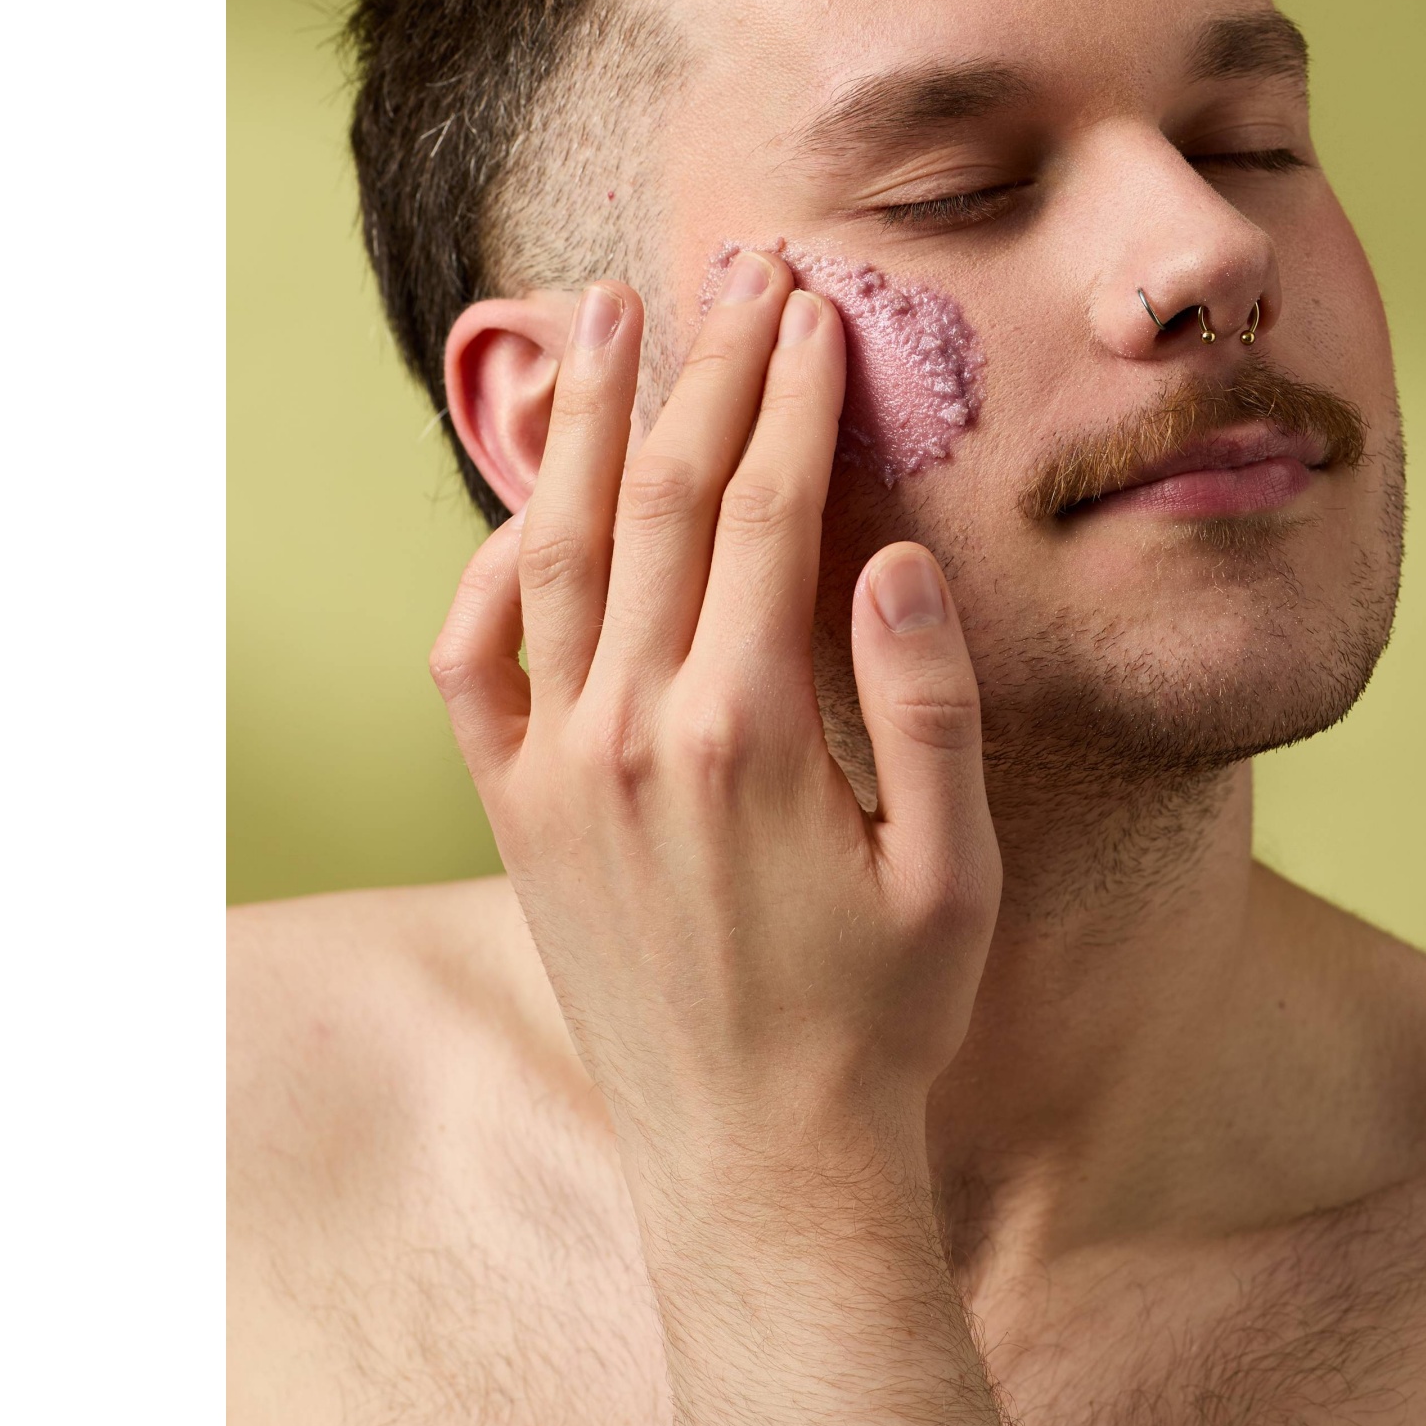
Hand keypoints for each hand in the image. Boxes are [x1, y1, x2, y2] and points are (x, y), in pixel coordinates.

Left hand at [429, 254, 1001, 1194]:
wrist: (756, 1157)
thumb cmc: (879, 1015)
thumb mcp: (953, 867)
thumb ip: (923, 703)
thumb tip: (897, 554)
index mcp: (746, 730)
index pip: (764, 509)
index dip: (791, 394)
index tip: (812, 307)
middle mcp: (632, 730)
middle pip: (661, 497)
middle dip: (702, 366)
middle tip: (734, 267)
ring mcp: (557, 768)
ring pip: (556, 549)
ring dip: (584, 421)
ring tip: (606, 311)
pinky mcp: (515, 813)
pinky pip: (472, 662)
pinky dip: (491, 569)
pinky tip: (528, 506)